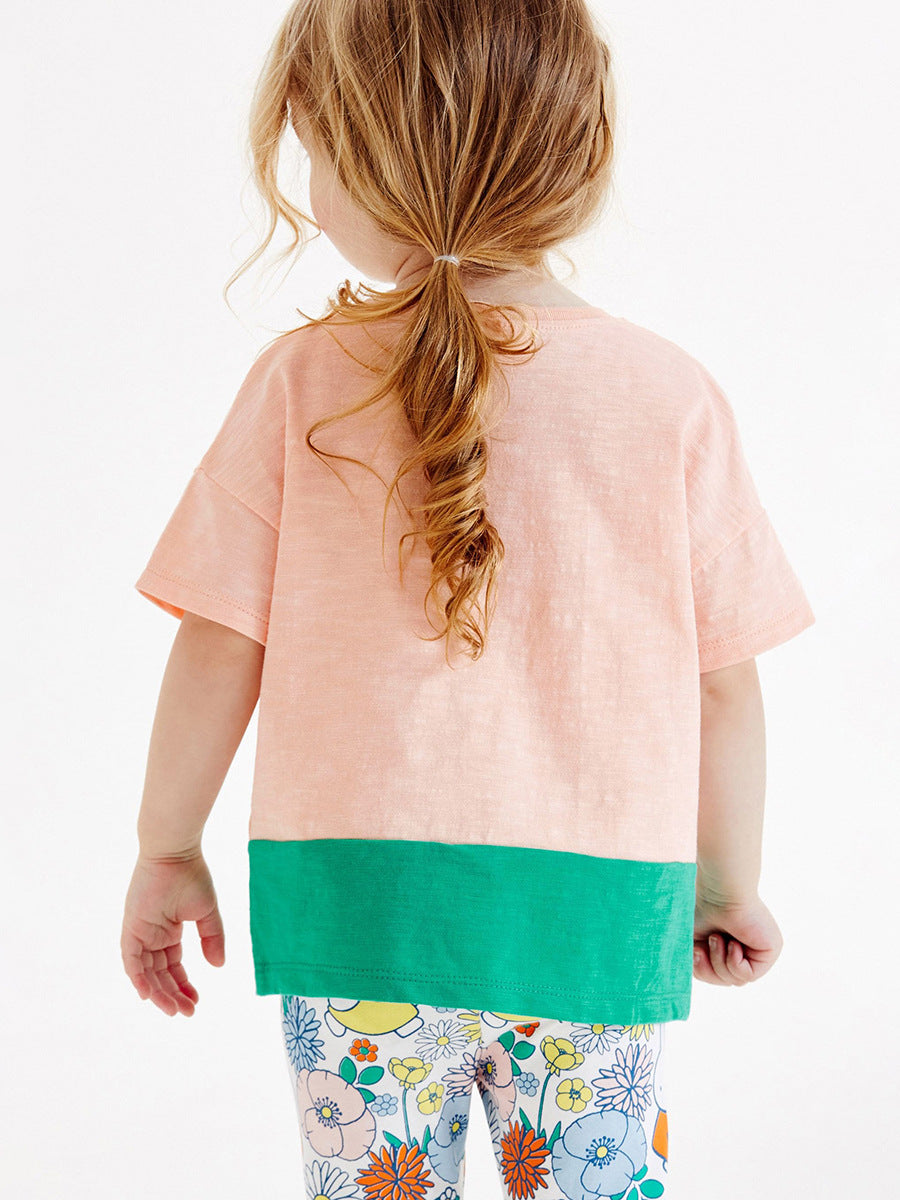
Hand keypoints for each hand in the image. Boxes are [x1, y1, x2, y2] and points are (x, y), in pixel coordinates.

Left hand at [120, 850, 224, 1015]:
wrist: (175, 854)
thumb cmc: (192, 876)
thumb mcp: (208, 912)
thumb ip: (212, 939)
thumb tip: (219, 966)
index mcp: (169, 930)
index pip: (173, 965)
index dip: (183, 984)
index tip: (195, 1000)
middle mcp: (152, 935)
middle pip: (160, 974)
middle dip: (173, 994)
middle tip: (187, 1012)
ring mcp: (140, 933)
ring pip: (147, 973)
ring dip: (159, 993)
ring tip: (175, 1010)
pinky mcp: (131, 929)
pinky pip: (132, 961)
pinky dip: (138, 979)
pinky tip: (150, 996)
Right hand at [693, 890, 782, 986]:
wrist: (718, 891)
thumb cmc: (702, 909)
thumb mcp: (693, 942)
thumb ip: (696, 964)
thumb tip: (694, 977)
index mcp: (728, 943)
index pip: (718, 974)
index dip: (703, 971)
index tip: (694, 953)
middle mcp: (746, 947)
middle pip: (726, 980)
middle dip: (709, 970)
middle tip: (700, 950)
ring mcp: (758, 950)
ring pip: (736, 980)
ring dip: (720, 962)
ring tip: (718, 938)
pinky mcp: (770, 950)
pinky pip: (748, 975)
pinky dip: (735, 963)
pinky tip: (733, 943)